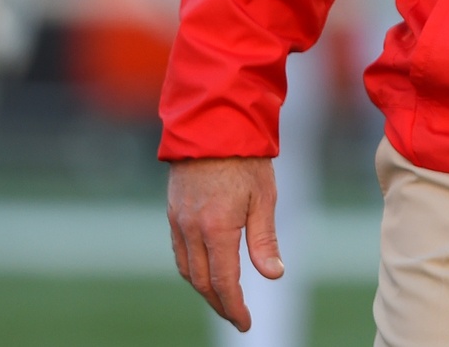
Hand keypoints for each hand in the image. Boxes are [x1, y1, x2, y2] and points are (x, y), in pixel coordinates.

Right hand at [167, 157, 281, 331]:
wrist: (213, 126)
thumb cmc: (246, 160)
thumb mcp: (265, 198)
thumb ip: (264, 240)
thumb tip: (274, 275)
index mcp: (217, 228)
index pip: (223, 281)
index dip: (234, 306)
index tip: (245, 323)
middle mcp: (192, 229)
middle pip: (202, 281)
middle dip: (219, 303)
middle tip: (237, 316)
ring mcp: (178, 221)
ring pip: (187, 269)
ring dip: (204, 289)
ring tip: (224, 300)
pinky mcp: (173, 212)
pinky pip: (179, 252)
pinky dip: (192, 269)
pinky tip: (206, 271)